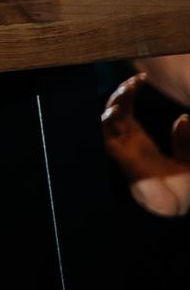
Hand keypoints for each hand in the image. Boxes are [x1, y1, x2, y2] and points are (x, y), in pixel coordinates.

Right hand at [101, 73, 189, 216]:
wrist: (180, 210)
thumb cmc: (184, 190)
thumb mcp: (189, 161)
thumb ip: (186, 141)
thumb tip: (183, 119)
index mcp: (140, 143)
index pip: (126, 112)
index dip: (129, 93)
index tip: (141, 79)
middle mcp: (127, 145)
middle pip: (114, 112)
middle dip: (120, 94)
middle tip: (134, 81)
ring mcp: (123, 152)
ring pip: (107, 121)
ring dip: (114, 104)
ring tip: (128, 90)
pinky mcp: (123, 160)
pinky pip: (108, 137)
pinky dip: (109, 122)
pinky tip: (117, 110)